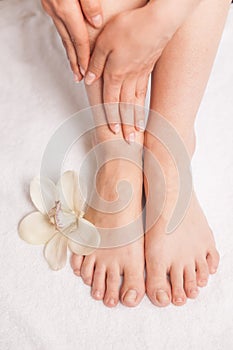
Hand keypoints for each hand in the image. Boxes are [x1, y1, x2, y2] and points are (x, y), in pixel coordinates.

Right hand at [41, 0, 102, 81]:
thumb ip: (90, 4)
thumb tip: (97, 22)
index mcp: (65, 8)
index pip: (78, 40)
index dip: (84, 58)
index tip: (87, 71)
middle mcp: (56, 10)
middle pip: (68, 43)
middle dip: (74, 63)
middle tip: (78, 78)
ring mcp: (50, 6)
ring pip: (62, 35)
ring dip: (69, 52)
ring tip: (73, 65)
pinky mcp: (49, 0)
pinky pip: (59, 26)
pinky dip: (65, 38)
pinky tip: (68, 42)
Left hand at [85, 0, 199, 141]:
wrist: (158, 20)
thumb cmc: (129, 27)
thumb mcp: (104, 42)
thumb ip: (95, 62)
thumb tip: (88, 78)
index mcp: (115, 73)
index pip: (111, 101)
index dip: (111, 117)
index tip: (114, 131)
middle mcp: (128, 79)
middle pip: (125, 107)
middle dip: (126, 125)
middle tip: (129, 143)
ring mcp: (140, 75)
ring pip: (136, 102)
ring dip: (136, 119)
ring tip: (137, 133)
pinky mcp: (148, 70)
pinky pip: (144, 92)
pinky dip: (143, 105)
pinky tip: (143, 112)